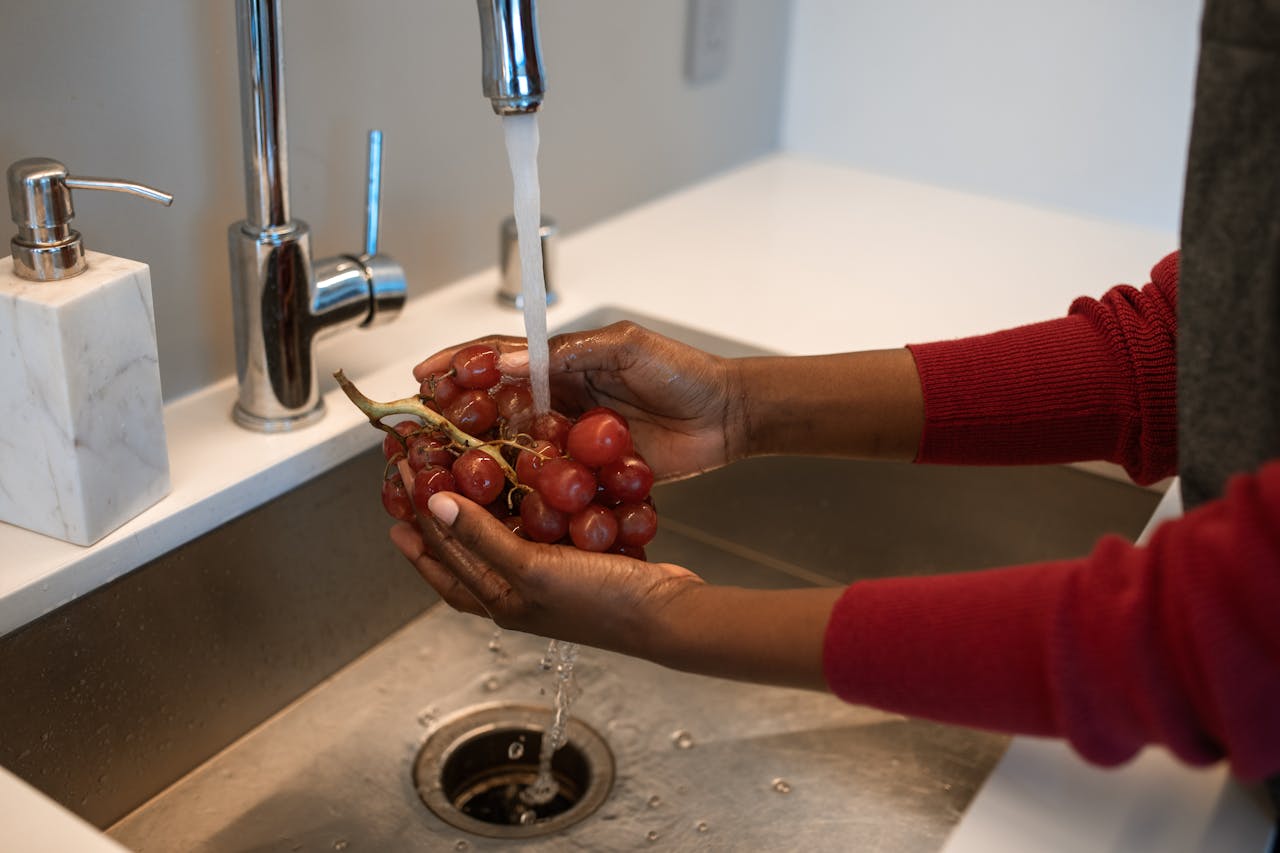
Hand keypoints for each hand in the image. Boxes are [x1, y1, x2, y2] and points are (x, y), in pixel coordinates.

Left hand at [389, 489, 704, 657]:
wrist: (666, 613)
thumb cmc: (601, 601)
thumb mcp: (533, 569)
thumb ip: (483, 537)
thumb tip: (433, 505)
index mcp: (500, 600)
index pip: (442, 560)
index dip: (415, 524)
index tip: (397, 485)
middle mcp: (517, 592)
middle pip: (462, 551)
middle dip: (435, 517)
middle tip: (414, 479)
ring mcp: (547, 576)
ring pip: (497, 537)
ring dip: (476, 507)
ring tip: (459, 476)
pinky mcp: (575, 559)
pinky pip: (535, 527)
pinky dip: (523, 504)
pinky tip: (526, 481)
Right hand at [413, 321, 741, 481]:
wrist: (728, 415)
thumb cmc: (682, 372)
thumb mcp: (625, 348)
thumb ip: (567, 352)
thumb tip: (506, 358)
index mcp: (560, 365)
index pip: (498, 360)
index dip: (457, 365)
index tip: (421, 376)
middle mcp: (557, 403)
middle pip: (493, 409)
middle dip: (453, 419)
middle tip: (417, 434)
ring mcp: (570, 441)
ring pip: (513, 449)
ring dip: (478, 461)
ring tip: (440, 476)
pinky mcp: (588, 475)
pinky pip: (548, 485)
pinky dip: (522, 494)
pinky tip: (493, 509)